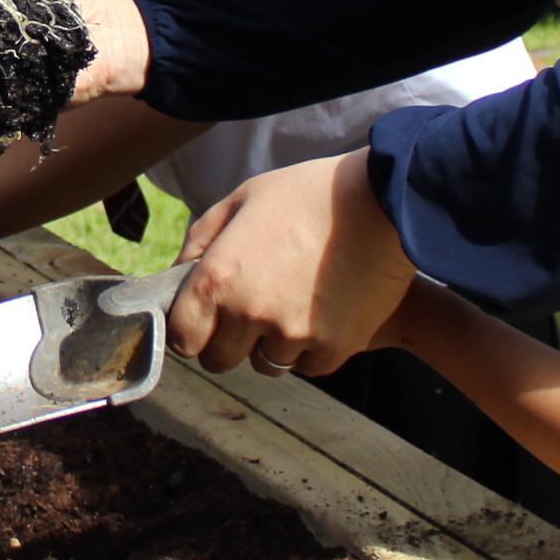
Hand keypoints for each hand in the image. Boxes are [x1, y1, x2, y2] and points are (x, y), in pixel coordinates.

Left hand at [167, 150, 415, 380]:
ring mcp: (293, 335)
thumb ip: (200, 241)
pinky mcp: (333, 348)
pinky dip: (309, 348)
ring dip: (271, 343)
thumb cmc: (306, 194)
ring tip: (292, 302)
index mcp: (219, 278)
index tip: (203, 319)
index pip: (182, 339)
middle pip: (219, 360)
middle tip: (249, 310)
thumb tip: (177, 276)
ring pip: (266, 364)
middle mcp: (250, 314)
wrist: (383, 202)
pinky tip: (321, 310)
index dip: (190, 330)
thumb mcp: (241, 200)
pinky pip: (307, 366)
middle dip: (227, 340)